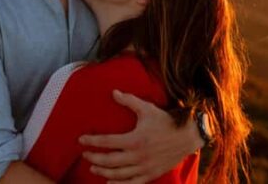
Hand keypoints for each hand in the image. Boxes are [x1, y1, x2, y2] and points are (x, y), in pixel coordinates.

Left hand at [79, 90, 202, 183]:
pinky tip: (109, 182)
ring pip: (118, 174)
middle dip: (94, 157)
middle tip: (84, 154)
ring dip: (103, 172)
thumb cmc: (166, 121)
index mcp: (135, 140)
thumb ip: (129, 100)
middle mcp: (138, 156)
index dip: (92, 141)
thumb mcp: (147, 108)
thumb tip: (113, 92)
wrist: (187, 136)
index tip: (81, 140)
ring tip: (93, 167)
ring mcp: (144, 168)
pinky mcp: (151, 175)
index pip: (107, 141)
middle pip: (109, 160)